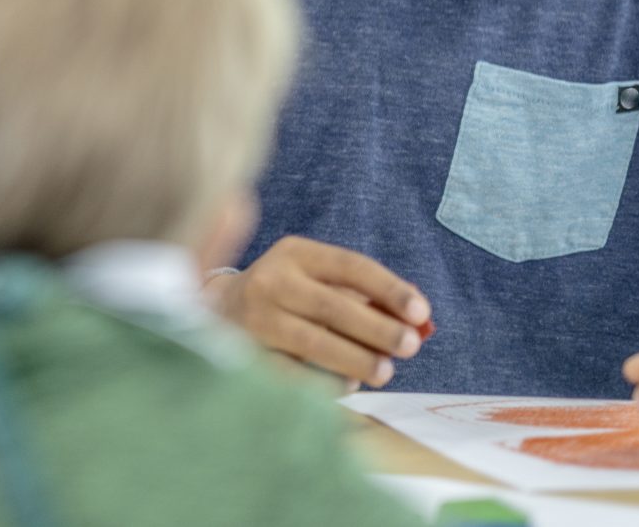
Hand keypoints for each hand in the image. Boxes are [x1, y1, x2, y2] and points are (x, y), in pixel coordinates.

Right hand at [205, 236, 428, 387]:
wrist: (217, 310)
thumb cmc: (286, 296)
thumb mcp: (316, 279)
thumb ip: (363, 296)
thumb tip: (417, 321)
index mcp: (296, 254)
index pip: (350, 265)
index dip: (388, 288)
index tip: (421, 312)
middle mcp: (272, 280)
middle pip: (333, 305)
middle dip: (377, 328)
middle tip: (410, 346)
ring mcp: (256, 318)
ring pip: (314, 341)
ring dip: (356, 359)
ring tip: (385, 372)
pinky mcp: (247, 352)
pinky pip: (294, 373)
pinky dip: (325, 382)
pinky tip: (349, 385)